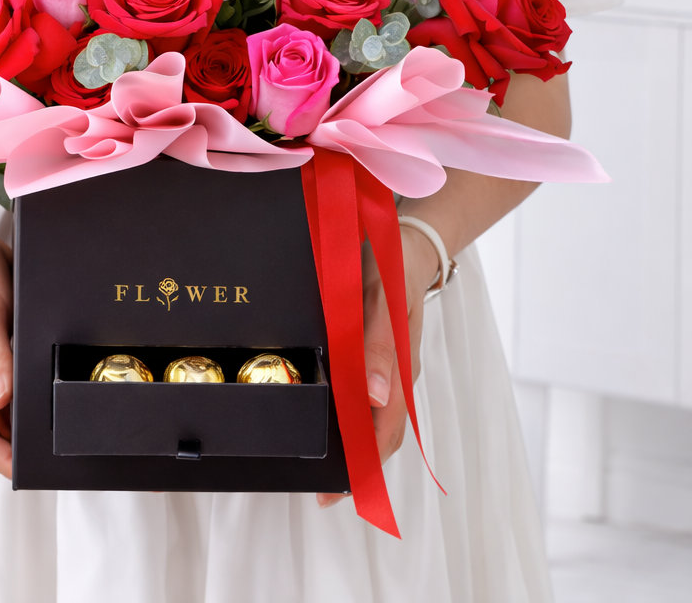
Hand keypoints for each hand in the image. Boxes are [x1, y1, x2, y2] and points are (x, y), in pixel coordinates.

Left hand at [316, 225, 437, 508]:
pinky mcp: (377, 348)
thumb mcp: (385, 298)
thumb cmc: (395, 264)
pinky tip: (330, 413)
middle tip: (323, 490)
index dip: (361, 468)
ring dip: (351, 441)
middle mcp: (395, 374)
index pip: (382, 433)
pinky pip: (365, 390)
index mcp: (400, 369)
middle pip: (377, 432)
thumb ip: (380, 344)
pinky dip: (349, 411)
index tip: (334, 494)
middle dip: (354, 465)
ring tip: (322, 462)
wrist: (409, 237)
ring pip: (371, 415)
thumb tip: (374, 397)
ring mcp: (387, 363)